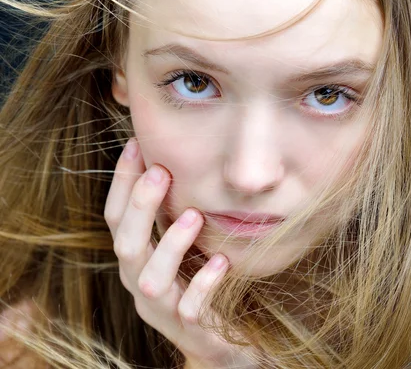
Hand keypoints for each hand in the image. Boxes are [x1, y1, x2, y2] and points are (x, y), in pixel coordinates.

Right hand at [104, 138, 256, 367]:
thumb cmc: (199, 283)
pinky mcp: (190, 329)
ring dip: (170, 244)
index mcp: (137, 260)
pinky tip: (221, 262)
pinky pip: (190, 309)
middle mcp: (141, 284)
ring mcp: (163, 309)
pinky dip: (203, 284)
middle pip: (126, 245)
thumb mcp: (182, 246)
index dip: (122, 183)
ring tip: (195, 215)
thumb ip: (173, 214)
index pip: (116, 219)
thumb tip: (171, 160)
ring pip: (151, 279)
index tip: (136, 144)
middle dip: (140, 206)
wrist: (220, 341)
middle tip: (161, 170)